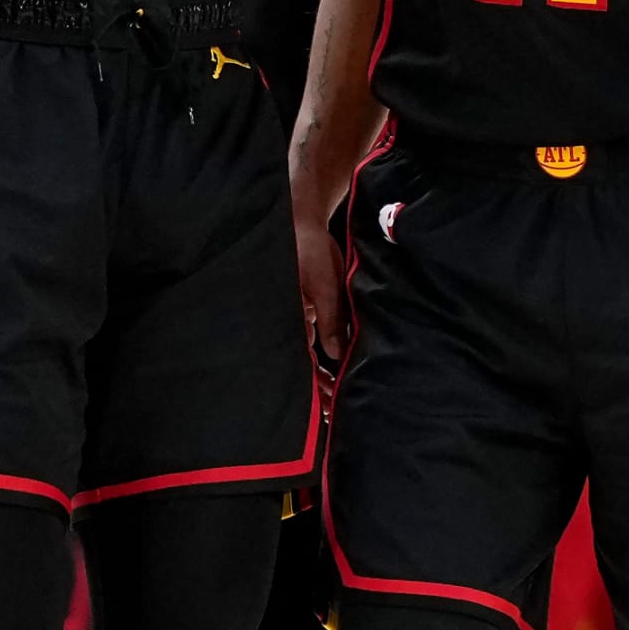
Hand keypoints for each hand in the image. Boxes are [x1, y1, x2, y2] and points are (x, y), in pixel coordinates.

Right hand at [294, 205, 346, 397]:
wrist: (301, 220)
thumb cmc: (310, 249)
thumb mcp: (325, 286)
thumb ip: (332, 321)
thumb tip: (337, 356)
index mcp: (292, 318)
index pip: (301, 361)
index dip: (312, 385)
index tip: (324, 406)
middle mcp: (292, 320)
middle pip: (302, 361)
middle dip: (316, 385)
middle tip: (330, 410)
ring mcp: (297, 314)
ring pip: (306, 351)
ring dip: (319, 370)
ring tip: (332, 393)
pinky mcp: (304, 305)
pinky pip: (312, 334)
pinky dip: (321, 350)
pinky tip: (332, 364)